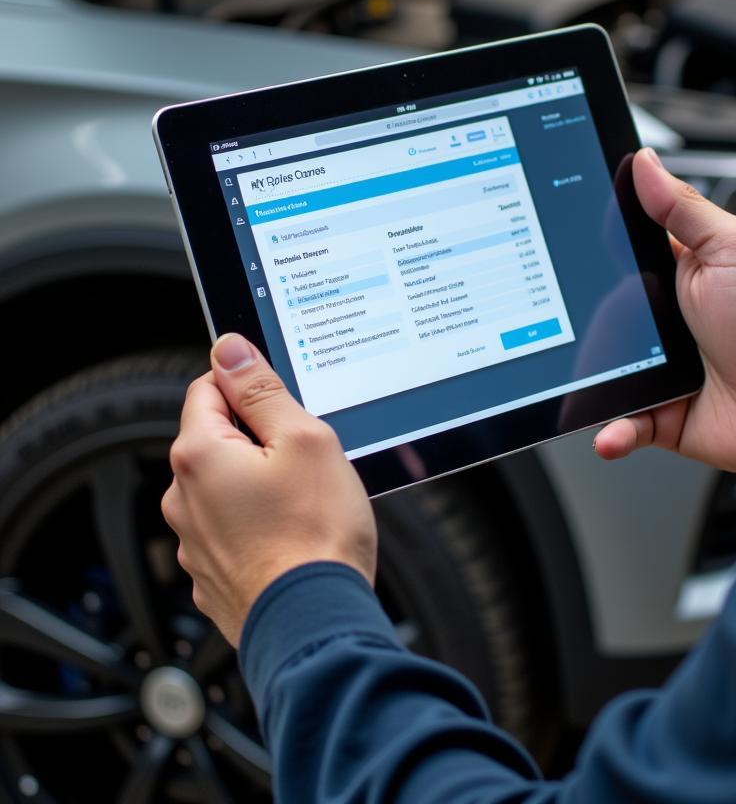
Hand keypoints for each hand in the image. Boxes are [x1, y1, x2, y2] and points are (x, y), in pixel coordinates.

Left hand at [162, 335, 375, 645]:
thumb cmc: (315, 534)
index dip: (251, 388)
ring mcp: (194, 541)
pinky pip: (232, 530)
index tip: (283, 404)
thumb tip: (229, 350)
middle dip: (259, 440)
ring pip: (226, 487)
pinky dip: (258, 526)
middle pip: (218, 440)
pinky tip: (294, 536)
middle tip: (306, 459)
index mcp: (199, 455)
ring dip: (259, 484)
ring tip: (306, 504)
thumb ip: (262, 390)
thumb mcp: (304, 438)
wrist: (314, 623)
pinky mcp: (211, 576)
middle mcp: (182, 498)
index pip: (209, 388)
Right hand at [595, 148, 735, 475]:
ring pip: (599, 372)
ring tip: (588, 386)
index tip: (563, 249)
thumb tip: (644, 163)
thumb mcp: (732, 248)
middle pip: (596, 316)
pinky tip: (609, 429)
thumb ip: (684, 206)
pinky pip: (620, 422)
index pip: (617, 256)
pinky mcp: (659, 413)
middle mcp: (659, 321)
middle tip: (577, 325)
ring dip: (588, 384)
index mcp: (673, 274)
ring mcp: (655, 367)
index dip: (591, 251)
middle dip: (578, 324)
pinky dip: (611, 430)